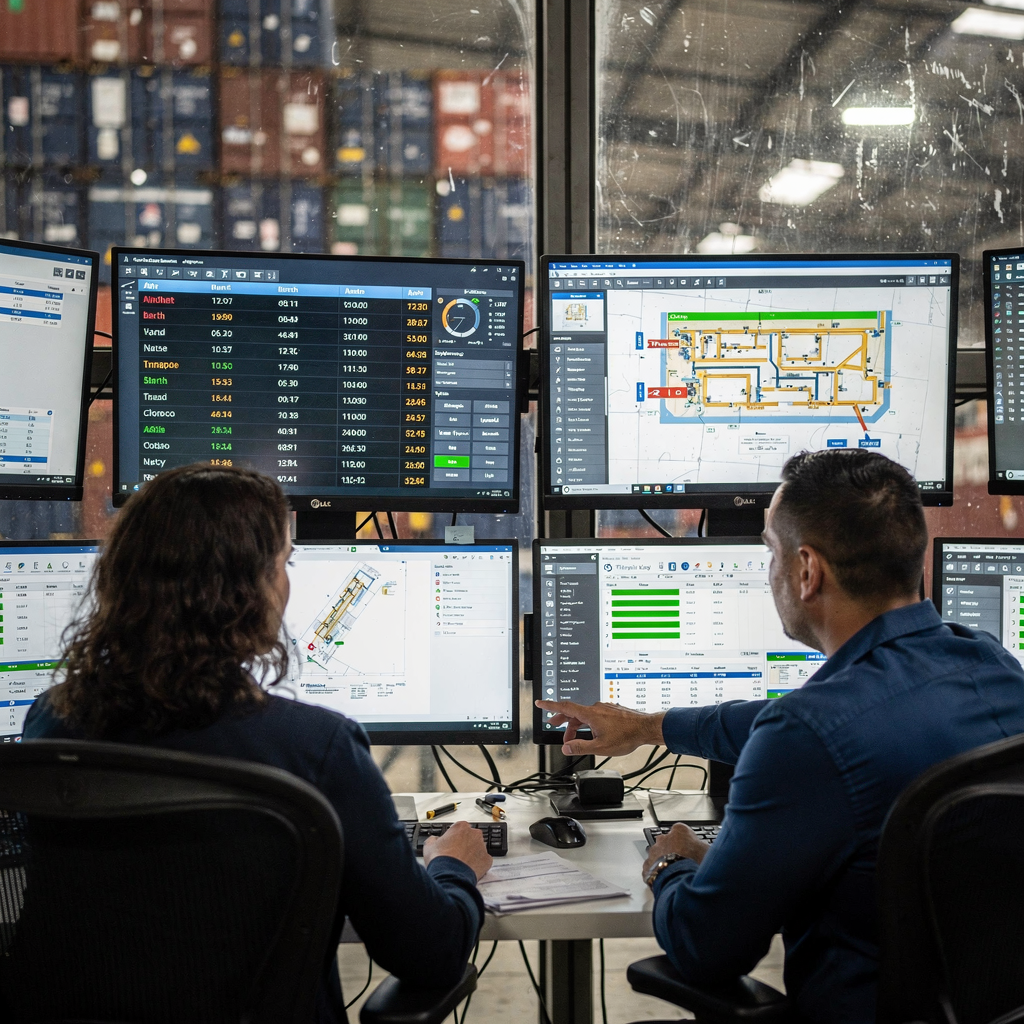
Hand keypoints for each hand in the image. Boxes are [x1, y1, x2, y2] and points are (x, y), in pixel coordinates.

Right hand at [423, 820, 492, 880]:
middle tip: (456, 855)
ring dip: (472, 854)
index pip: (459, 829)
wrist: (449, 876)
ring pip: (478, 848)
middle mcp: (474, 834)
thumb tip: (435, 840)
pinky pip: (484, 860)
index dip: (454, 838)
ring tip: (461, 864)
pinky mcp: (487, 859)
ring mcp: (482, 847)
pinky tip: (468, 869)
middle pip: (471, 837)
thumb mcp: (429, 846)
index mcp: (461, 827)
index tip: (450, 845)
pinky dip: (478, 864)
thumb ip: (434, 839)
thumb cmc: (440, 860)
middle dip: (465, 844)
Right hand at [534, 699, 664, 755]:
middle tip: (553, 725)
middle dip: (562, 719)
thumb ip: (581, 747)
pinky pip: (594, 715)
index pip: (565, 707)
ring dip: (576, 725)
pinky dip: (587, 723)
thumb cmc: (627, 736)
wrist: (646, 728)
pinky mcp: (611, 711)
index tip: (540, 702)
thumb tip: (566, 747)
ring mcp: (604, 709)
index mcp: (590, 714)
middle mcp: (596, 708)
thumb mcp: (601, 746)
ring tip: (573, 737)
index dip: (550, 705)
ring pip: (584, 715)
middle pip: (573, 712)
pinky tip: (591, 732)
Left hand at [641, 823, 709, 879]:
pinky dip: (658, 873)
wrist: (678, 880)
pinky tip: (666, 880)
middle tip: (684, 862)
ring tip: (676, 874)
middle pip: (669, 842)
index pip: (682, 831)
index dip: (688, 841)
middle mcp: (664, 838)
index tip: (692, 849)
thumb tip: (714, 852)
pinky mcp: (647, 865)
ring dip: (665, 861)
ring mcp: (654, 852)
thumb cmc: (694, 864)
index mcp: (679, 831)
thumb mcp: (709, 853)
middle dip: (674, 850)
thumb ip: (706, 849)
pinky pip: (652, 868)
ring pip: (659, 855)